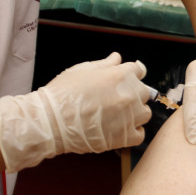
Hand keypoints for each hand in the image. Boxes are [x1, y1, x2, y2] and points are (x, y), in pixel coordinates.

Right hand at [0, 53, 151, 171]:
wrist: (51, 121)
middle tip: (114, 100)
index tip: (124, 81)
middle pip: (143, 92)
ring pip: (144, 113)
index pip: (138, 70)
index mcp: (121, 75)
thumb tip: (117, 58)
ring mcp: (130, 116)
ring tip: (117, 116)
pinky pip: (140, 134)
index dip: (130, 75)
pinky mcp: (125, 137)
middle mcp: (130, 94)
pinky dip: (133, 132)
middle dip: (132, 94)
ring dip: (135, 113)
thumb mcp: (82, 70)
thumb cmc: (63, 93)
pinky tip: (120, 130)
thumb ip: (105, 64)